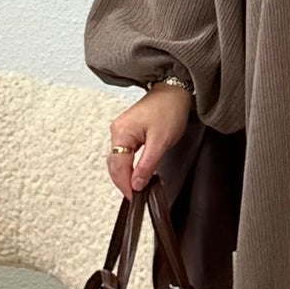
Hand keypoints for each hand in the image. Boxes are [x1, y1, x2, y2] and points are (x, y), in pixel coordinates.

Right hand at [106, 81, 192, 199]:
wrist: (175, 91)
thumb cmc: (169, 109)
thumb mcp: (161, 142)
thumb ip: (146, 165)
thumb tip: (136, 183)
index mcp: (121, 133)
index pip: (118, 167)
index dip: (125, 185)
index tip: (134, 197)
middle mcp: (117, 131)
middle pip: (114, 165)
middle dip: (123, 182)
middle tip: (136, 196)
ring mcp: (121, 130)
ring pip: (118, 160)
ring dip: (125, 175)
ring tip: (137, 188)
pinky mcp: (128, 131)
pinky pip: (123, 153)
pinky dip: (128, 166)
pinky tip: (136, 173)